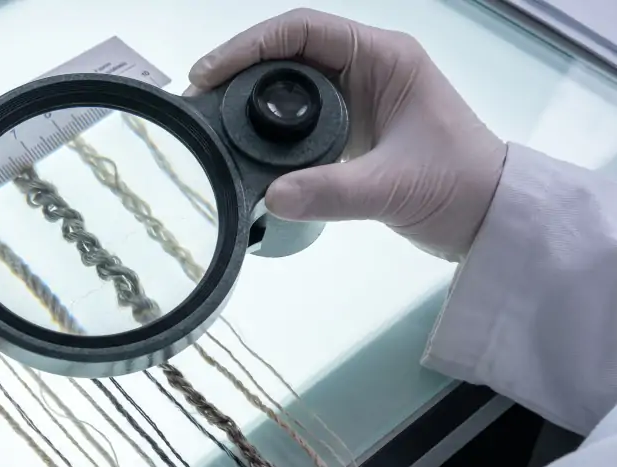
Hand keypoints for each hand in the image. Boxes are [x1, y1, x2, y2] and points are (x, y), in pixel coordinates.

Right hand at [188, 8, 506, 260]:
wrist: (489, 217)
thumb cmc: (458, 186)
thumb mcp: (393, 186)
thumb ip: (331, 191)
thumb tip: (268, 197)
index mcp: (382, 58)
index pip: (302, 30)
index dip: (249, 45)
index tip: (208, 74)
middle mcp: (366, 67)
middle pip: (287, 51)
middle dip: (238, 69)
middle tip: (197, 100)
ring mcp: (357, 97)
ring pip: (289, 82)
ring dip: (248, 97)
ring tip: (208, 120)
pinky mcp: (351, 127)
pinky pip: (298, 115)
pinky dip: (266, 125)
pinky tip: (241, 143)